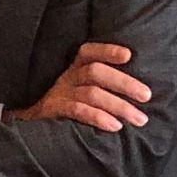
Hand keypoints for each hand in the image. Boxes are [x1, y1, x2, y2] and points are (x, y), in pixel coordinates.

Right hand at [12, 40, 151, 131]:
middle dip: (124, 83)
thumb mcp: (80, 92)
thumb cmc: (66, 109)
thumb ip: (102, 88)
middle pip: (95, 72)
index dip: (107, 51)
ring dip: (119, 106)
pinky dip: (97, 117)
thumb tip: (139, 93)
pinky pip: (77, 110)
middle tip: (147, 96)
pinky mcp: (53, 110)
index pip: (89, 52)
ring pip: (91, 93)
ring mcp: (59, 94)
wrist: (29, 126)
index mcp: (74, 70)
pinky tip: (114, 126)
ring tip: (139, 119)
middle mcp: (67, 78)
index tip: (128, 55)